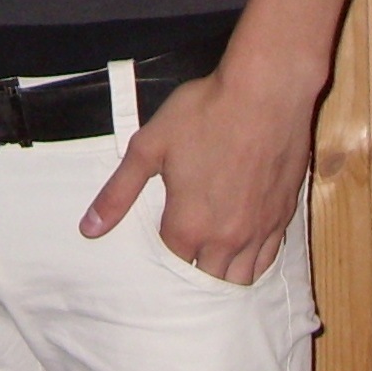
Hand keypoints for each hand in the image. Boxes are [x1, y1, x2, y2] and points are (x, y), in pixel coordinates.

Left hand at [79, 52, 318, 284]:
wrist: (267, 90)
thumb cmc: (205, 112)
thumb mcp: (150, 145)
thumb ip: (119, 192)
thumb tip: (88, 230)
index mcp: (188, 225)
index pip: (170, 265)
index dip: (161, 259)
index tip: (158, 245)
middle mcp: (225, 239)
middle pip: (206, 280)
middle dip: (191, 273)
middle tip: (183, 259)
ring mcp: (258, 231)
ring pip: (239, 278)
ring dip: (223, 276)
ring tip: (211, 264)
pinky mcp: (283, 217)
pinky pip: (267, 259)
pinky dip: (252, 263)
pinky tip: (244, 252)